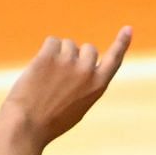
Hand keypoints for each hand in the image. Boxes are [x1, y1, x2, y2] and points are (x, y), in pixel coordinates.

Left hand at [0, 27, 133, 147]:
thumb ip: (84, 84)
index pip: (114, 59)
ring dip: (57, 55)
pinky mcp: (49, 57)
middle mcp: (86, 71)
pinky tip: (39, 69)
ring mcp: (68, 62)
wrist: (27, 126)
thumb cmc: (50, 121)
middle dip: (76, 55)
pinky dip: (46, 51)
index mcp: (97, 86)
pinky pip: (52, 42)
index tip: (128, 29)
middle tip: (60, 75)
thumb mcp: (77, 106)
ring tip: (46, 78)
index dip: (122, 43)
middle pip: (87, 48)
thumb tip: (78, 59)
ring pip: (67, 44)